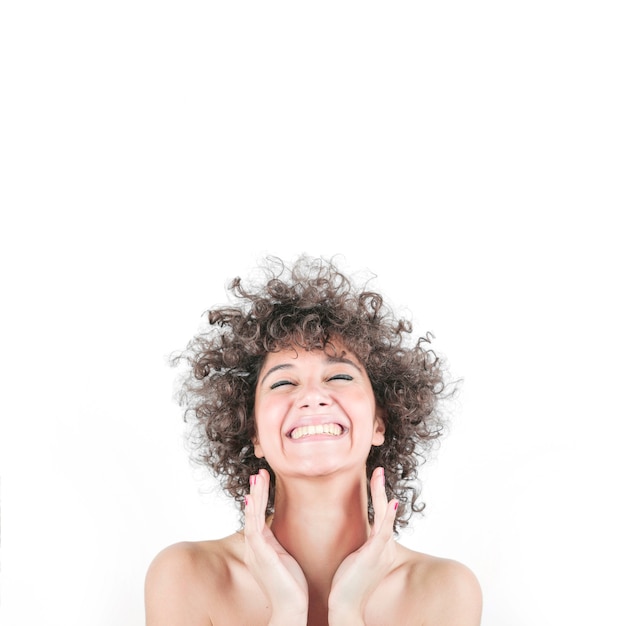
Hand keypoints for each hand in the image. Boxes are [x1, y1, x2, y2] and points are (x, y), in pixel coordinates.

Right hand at [244, 469, 307, 624]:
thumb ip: (280, 543)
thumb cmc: (292, 586)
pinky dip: (253, 511)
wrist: (292, 610)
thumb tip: (285, 528)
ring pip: (251, 516)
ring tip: (257, 477)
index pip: (256, 517)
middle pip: (251, 513)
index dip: (258, 498)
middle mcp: (254, 548)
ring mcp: (255, 552)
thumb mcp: (285, 557)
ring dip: (254, 496)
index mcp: (260, 548)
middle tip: (259, 473)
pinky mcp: (261, 556)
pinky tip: (252, 498)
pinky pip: (253, 528)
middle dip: (255, 492)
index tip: (263, 480)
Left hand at [328, 467, 397, 623]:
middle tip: (378, 469)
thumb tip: (348, 528)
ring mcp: (382, 552)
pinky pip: (383, 531)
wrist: (345, 607)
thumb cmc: (346, 584)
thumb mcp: (353, 558)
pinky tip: (391, 503)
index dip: (379, 497)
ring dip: (381, 494)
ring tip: (378, 474)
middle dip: (381, 489)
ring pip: (385, 516)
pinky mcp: (375, 555)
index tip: (375, 478)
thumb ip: (357, 543)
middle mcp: (386, 548)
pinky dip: (387, 516)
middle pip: (386, 512)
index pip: (382, 516)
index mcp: (381, 548)